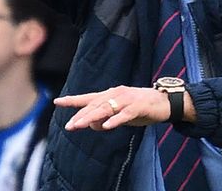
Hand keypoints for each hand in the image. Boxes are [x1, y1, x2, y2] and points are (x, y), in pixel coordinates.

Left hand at [54, 85, 170, 130]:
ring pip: (106, 109)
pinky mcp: (138, 107)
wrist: (164, 102)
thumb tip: (93, 125)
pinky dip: (115, 120)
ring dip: (92, 118)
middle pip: (95, 105)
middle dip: (81, 116)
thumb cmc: (140, 107)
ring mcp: (127, 100)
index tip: (57, 101)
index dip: (73, 100)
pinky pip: (124, 115)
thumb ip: (106, 118)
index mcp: (111, 95)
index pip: (88, 98)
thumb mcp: (120, 114)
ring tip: (80, 125)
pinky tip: (106, 126)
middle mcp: (116, 94)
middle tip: (69, 126)